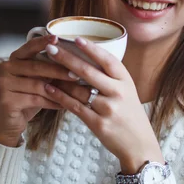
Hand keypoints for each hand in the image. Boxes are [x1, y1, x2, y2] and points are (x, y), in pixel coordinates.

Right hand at [0, 35, 75, 146]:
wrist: (9, 122)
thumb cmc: (27, 99)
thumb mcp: (38, 82)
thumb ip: (49, 71)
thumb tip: (76, 63)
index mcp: (14, 59)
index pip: (29, 47)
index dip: (43, 42)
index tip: (58, 38)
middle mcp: (6, 68)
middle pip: (36, 66)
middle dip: (58, 70)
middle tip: (76, 74)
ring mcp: (4, 84)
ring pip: (37, 85)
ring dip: (58, 89)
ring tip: (74, 92)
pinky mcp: (6, 100)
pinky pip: (35, 100)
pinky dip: (52, 102)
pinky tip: (64, 105)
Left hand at [43, 38, 164, 172]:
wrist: (139, 146)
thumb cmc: (130, 116)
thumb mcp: (128, 93)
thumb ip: (111, 78)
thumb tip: (88, 58)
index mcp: (126, 82)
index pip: (108, 60)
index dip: (92, 48)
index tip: (76, 38)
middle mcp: (118, 93)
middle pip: (89, 71)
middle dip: (67, 58)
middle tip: (50, 47)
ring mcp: (108, 109)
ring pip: (78, 89)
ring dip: (59, 77)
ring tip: (43, 67)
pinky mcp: (98, 124)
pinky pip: (74, 106)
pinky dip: (60, 96)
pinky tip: (49, 88)